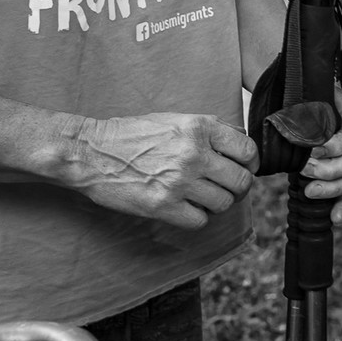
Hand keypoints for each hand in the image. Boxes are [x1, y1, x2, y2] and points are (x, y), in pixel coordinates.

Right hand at [67, 113, 257, 230]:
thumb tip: (241, 144)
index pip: (248, 150)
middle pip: (241, 181)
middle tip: (227, 188)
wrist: (91, 152)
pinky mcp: (163, 206)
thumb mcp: (176, 120)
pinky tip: (186, 207)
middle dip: (238, 187)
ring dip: (217, 203)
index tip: (244, 168)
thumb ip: (209, 130)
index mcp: (200, 127)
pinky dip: (197, 217)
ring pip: (224, 203)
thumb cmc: (133, 135)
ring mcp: (179, 181)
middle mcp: (194, 153)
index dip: (250, 163)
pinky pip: (200, 220)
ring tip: (202, 197)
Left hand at [301, 88, 341, 202]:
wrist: (313, 107)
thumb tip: (291, 112)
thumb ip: (307, 103)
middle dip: (329, 170)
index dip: (337, 145)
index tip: (314, 150)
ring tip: (309, 191)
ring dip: (332, 188)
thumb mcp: (311, 96)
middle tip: (304, 170)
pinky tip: (335, 219)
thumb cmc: (310, 101)